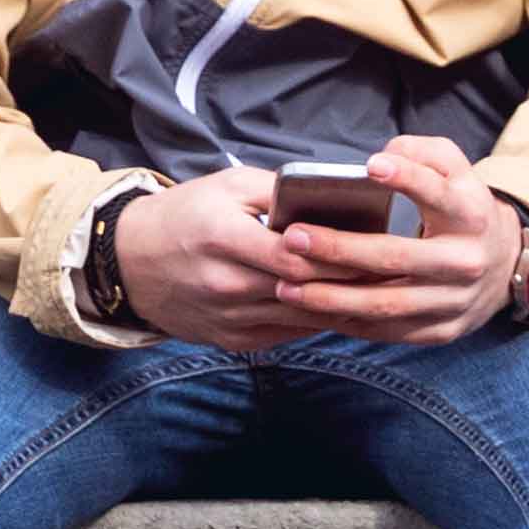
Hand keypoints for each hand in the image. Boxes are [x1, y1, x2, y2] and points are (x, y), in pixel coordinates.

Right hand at [113, 144, 512, 355]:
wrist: (128, 265)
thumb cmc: (183, 216)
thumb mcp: (225, 186)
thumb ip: (277, 191)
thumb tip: (329, 195)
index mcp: (224, 239)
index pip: (297, 255)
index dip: (342, 255)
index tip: (380, 246)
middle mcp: (227, 285)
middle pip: (307, 290)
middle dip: (355, 282)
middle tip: (400, 271)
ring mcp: (230, 320)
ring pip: (304, 318)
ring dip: (345, 307)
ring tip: (385, 291)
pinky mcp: (234, 342)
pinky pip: (289, 335)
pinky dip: (320, 322)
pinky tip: (349, 309)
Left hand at [266, 133, 519, 349]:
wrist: (503, 266)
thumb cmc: (462, 209)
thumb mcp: (457, 171)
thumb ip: (424, 152)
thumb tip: (385, 156)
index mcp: (471, 215)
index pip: (438, 194)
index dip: (407, 179)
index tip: (371, 166)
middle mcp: (465, 261)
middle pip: (396, 258)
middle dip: (340, 250)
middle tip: (293, 239)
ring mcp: (454, 301)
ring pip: (386, 305)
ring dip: (332, 298)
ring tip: (287, 286)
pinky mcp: (441, 331)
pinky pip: (387, 331)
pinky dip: (346, 322)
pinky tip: (311, 310)